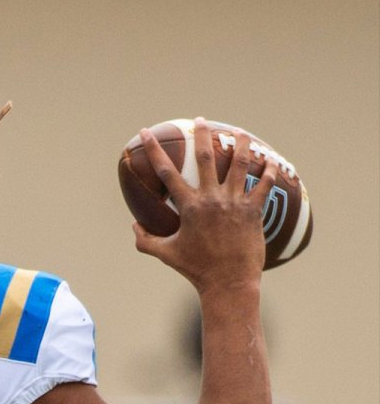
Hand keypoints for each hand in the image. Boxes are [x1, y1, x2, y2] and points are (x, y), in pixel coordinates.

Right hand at [134, 116, 278, 293]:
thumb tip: (134, 227)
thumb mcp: (165, 254)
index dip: (154, 149)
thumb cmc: (195, 269)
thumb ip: (145, 240)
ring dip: (239, 144)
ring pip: (239, 164)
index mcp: (188, 206)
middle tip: (200, 120)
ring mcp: (234, 203)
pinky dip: (268, 170)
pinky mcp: (254, 210)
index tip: (146, 133)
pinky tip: (270, 158)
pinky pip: (264, 184)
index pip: (166, 171)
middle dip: (202, 135)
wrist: (228, 282)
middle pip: (206, 158)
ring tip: (239, 131)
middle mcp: (211, 199)